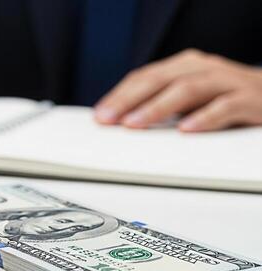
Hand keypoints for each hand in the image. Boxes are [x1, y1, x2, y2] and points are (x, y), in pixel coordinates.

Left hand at [94, 49, 261, 131]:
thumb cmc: (227, 99)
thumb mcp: (190, 99)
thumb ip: (162, 105)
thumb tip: (123, 121)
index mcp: (186, 66)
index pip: (144, 77)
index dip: (119, 95)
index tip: (99, 115)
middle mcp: (205, 68)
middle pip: (160, 79)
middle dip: (129, 99)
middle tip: (108, 119)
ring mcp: (228, 82)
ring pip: (188, 89)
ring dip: (157, 107)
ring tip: (135, 123)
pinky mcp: (251, 100)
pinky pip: (225, 107)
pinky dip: (204, 117)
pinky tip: (185, 130)